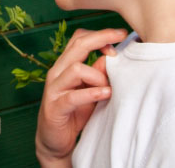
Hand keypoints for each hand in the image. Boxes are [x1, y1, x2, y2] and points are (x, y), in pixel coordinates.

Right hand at [35, 27, 127, 166]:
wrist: (54, 141)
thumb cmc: (74, 113)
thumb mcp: (90, 90)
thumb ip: (98, 74)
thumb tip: (112, 57)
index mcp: (64, 65)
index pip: (79, 39)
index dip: (99, 34)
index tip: (119, 35)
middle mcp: (57, 72)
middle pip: (78, 45)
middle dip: (101, 39)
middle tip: (121, 38)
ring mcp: (54, 89)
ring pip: (76, 69)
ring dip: (98, 76)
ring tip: (109, 87)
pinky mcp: (55, 107)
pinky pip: (74, 96)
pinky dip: (92, 93)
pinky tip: (106, 94)